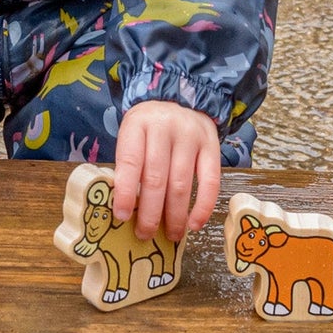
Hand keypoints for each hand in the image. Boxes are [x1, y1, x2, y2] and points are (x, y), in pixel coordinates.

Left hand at [111, 103, 220, 242]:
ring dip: (175, 215)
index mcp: (138, 125)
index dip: (124, 192)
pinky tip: (194, 224)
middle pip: (156, 178)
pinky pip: (210, 181)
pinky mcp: (212, 146)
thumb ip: (130, 165)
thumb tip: (126, 209)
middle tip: (144, 235)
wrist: (181, 98)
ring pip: (181, 184)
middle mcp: (164, 129)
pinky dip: (202, 206)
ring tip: (170, 235)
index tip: (121, 217)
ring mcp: (190, 137)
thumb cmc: (150, 128)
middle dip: (149, 213)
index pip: (130, 163)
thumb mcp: (133, 135)